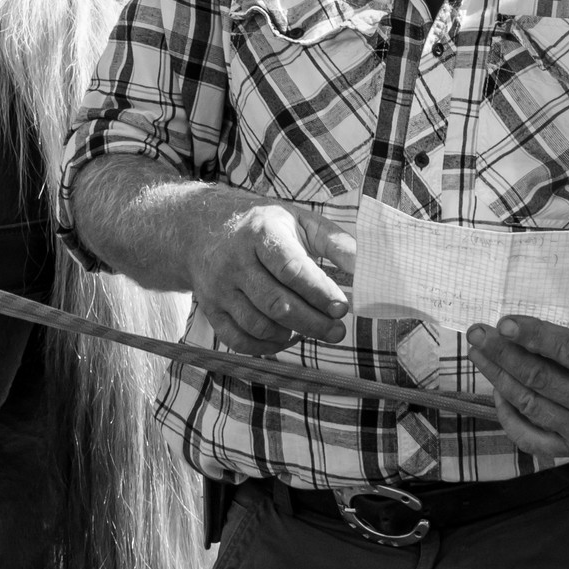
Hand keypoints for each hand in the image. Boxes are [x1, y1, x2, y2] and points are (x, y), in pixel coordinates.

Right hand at [187, 192, 353, 355]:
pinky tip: (288, 338)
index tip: (343, 308)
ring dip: (292, 335)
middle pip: (276, 303)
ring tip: (316, 329)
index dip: (318, 292)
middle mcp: (235, 262)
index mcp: (261, 233)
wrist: (201, 227)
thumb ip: (335, 241)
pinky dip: (265, 347)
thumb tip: (367, 265)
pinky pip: (237, 340)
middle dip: (312, 322)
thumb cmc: (264, 225)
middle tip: (339, 331)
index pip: (291, 269)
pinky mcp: (210, 308)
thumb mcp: (299, 220)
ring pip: (258, 324)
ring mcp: (219, 288)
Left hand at [468, 315, 568, 457]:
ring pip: (528, 404)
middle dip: (503, 353)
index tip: (504, 323)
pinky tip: (497, 390)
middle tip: (478, 334)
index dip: (534, 335)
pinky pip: (527, 436)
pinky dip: (507, 413)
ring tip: (479, 354)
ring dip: (497, 377)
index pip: (568, 351)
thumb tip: (533, 299)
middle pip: (540, 378)